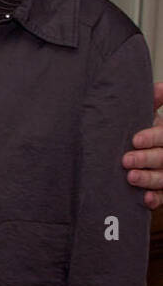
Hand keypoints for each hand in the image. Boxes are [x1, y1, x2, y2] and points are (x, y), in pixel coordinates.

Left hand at [123, 81, 162, 208]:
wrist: (139, 150)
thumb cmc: (143, 132)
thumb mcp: (146, 116)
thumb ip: (153, 102)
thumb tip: (161, 86)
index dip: (151, 138)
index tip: (134, 139)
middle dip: (145, 159)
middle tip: (126, 160)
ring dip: (149, 179)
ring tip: (131, 178)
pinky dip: (155, 199)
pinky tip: (146, 199)